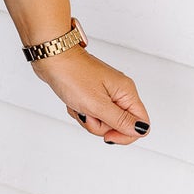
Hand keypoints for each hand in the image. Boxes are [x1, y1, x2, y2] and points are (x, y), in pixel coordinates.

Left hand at [31, 46, 149, 144]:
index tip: (108, 135)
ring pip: (103, 121)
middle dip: (99, 125)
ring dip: (87, 118)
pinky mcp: (93, 94)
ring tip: (79, 105)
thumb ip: (120, 120)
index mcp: (126, 92)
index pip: (141, 124)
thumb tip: (141, 130)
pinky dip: (80, 112)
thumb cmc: (72, 74)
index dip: (125, 135)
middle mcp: (119, 92)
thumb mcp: (97, 104)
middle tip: (88, 112)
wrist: (52, 58)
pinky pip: (91, 113)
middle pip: (119, 125)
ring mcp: (106, 93)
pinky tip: (73, 102)